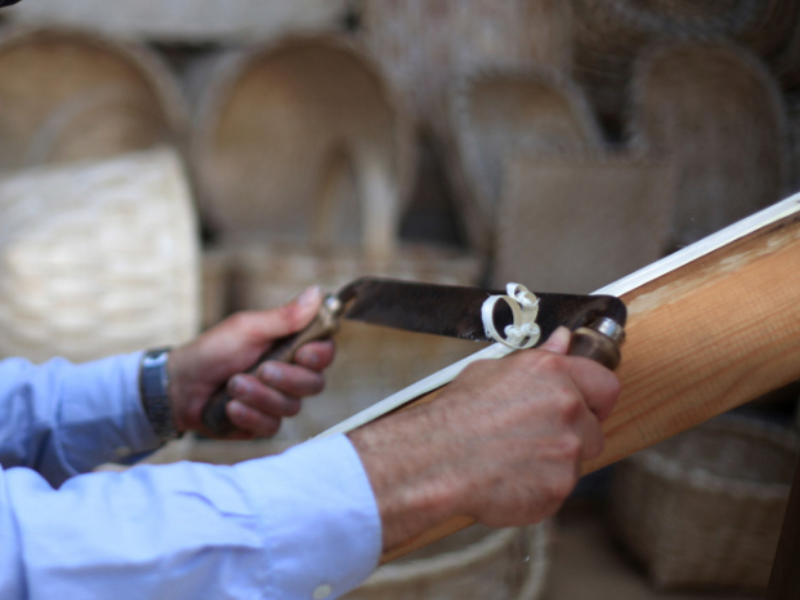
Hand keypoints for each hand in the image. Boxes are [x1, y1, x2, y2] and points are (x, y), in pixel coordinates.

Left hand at [167, 287, 335, 438]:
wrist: (181, 386)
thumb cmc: (214, 350)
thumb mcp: (248, 328)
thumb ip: (284, 317)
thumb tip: (318, 293)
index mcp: (291, 345)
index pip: (325, 350)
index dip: (320, 355)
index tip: (302, 354)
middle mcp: (291, 374)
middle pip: (315, 383)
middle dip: (286, 378)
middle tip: (262, 369)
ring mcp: (279, 400)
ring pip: (292, 406)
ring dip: (259, 396)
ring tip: (233, 385)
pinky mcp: (264, 423)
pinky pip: (272, 426)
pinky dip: (249, 415)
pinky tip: (231, 406)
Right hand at [348, 327, 619, 549]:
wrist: (437, 459)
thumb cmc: (457, 415)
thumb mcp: (492, 370)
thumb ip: (537, 358)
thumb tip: (562, 340)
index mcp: (554, 374)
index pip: (605, 384)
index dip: (595, 397)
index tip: (584, 405)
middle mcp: (568, 408)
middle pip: (594, 428)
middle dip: (573, 435)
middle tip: (536, 436)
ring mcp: (567, 450)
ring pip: (575, 461)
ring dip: (554, 461)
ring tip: (513, 457)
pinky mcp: (559, 487)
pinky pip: (557, 489)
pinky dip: (539, 487)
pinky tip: (509, 476)